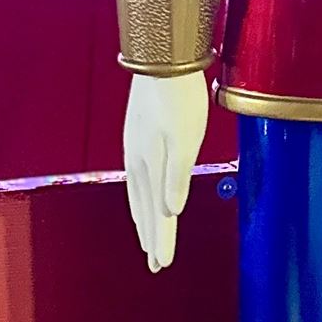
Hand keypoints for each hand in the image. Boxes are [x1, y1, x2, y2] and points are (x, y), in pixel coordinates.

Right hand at [123, 70, 209, 270]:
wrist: (162, 57)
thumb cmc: (180, 98)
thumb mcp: (186, 138)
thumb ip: (177, 176)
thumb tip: (171, 212)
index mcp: (150, 165)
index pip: (157, 212)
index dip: (161, 239)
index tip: (160, 265)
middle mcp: (138, 160)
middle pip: (146, 207)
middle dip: (152, 235)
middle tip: (155, 263)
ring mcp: (135, 146)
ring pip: (139, 192)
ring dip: (145, 217)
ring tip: (147, 236)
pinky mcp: (137, 133)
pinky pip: (137, 176)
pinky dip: (140, 194)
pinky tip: (142, 191)